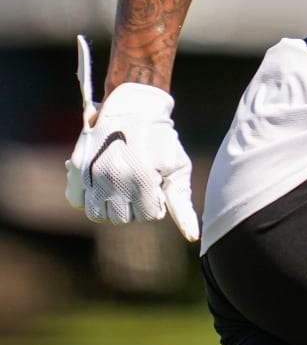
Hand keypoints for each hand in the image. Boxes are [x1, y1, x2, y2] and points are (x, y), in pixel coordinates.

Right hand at [64, 36, 199, 241]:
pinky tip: (102, 184)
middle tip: (139, 182)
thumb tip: (192, 237)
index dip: (155, 202)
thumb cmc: (161, 139)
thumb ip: (181, 203)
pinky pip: (77, 202)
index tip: (157, 185)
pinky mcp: (76, 169)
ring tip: (122, 185)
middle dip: (134, 205)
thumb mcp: (178, 166)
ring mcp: (91, 174)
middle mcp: (113, 179)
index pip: (148, 216)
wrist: (134, 107)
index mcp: (141, 180)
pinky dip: (89, 198)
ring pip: (99, 215)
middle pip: (123, 219)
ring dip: (111, 205)